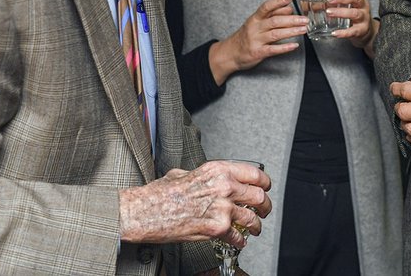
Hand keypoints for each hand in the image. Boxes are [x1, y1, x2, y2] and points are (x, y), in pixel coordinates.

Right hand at [119, 159, 271, 246]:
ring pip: (253, 217)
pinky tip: (239, 240)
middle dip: (265, 205)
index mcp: (218, 170)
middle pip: (259, 195)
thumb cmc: (160, 194)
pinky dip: (240, 240)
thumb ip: (203, 175)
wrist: (145, 212)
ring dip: (257, 224)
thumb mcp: (185, 173)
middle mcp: (224, 186)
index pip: (254, 173)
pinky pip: (237, 236)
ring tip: (256, 228)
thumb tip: (209, 179)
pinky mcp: (217, 227)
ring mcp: (222, 207)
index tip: (265, 187)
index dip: (264, 182)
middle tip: (265, 209)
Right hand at [209, 0, 307, 84]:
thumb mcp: (256, 23)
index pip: (267, 6)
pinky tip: (294, 45)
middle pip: (275, 21)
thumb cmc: (246, 36)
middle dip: (292, 20)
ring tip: (303, 30)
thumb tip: (289, 8)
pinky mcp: (257, 52)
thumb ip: (272, 15)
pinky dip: (284, 48)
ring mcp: (256, 40)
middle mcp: (255, 28)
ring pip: (276, 34)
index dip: (278, 1)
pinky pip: (273, 50)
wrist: (230, 53)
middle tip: (305, 19)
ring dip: (291, 31)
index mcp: (255, 18)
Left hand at [326, 0, 378, 57]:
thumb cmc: (352, 15)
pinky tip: (335, 33)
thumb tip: (310, 4)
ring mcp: (364, 18)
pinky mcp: (362, 30)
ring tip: (329, 12)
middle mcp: (363, 5)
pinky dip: (344, 32)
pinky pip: (353, 31)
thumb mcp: (345, 5)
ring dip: (341, 12)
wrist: (366, 32)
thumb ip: (330, 3)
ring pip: (355, 13)